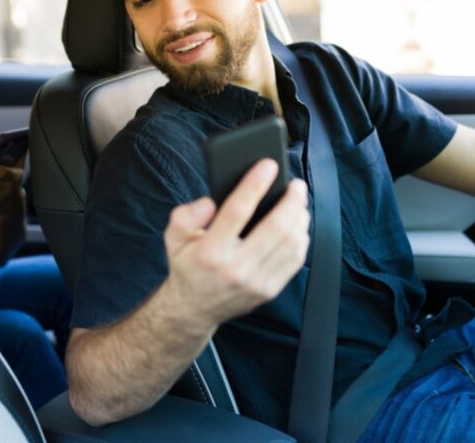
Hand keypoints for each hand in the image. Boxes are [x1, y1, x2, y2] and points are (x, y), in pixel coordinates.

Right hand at [162, 159, 309, 326]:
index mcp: (210, 251)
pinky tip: (298, 224)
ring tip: (299, 202)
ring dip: (300, 218)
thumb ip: (184, 216)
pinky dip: (301, 238)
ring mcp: (256, 282)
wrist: (194, 308)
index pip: (237, 211)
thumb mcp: (173, 238)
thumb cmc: (187, 265)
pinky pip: (295, 260)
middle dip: (291, 200)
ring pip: (290, 244)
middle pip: (275, 228)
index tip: (268, 165)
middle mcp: (235, 268)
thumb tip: (209, 203)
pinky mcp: (269, 290)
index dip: (254, 185)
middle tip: (296, 184)